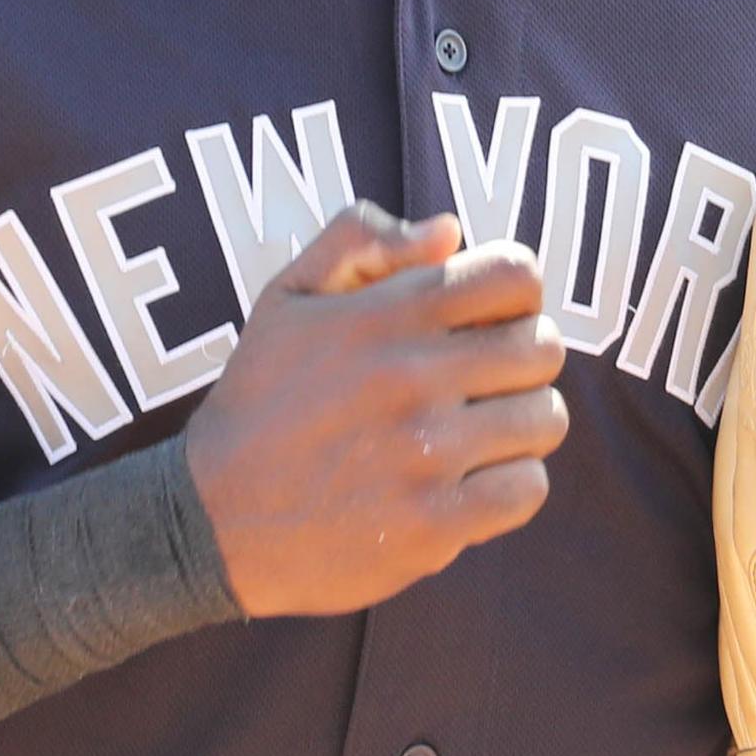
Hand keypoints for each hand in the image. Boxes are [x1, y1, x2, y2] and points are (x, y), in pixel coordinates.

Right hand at [182, 203, 569, 618]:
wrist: (210, 519)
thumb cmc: (258, 402)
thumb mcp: (286, 297)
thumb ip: (361, 241)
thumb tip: (450, 231)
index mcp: (387, 313)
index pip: (517, 274)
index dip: (515, 295)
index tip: (487, 322)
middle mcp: (413, 376)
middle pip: (544, 348)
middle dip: (522, 362)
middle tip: (483, 385)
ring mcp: (427, 453)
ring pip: (545, 420)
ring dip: (519, 427)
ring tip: (475, 436)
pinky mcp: (433, 523)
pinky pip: (528, 490)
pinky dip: (509, 488)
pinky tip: (468, 485)